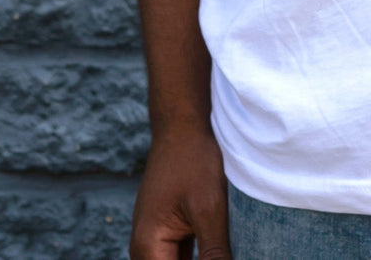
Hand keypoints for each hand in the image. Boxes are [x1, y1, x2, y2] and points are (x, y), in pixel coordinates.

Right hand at [129, 124, 231, 259]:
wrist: (183, 124)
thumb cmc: (194, 159)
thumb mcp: (209, 209)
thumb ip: (214, 254)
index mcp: (148, 248)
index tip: (221, 257)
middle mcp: (145, 249)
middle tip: (225, 252)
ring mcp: (155, 240)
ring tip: (224, 248)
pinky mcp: (168, 231)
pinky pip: (183, 257)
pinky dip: (202, 257)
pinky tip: (221, 251)